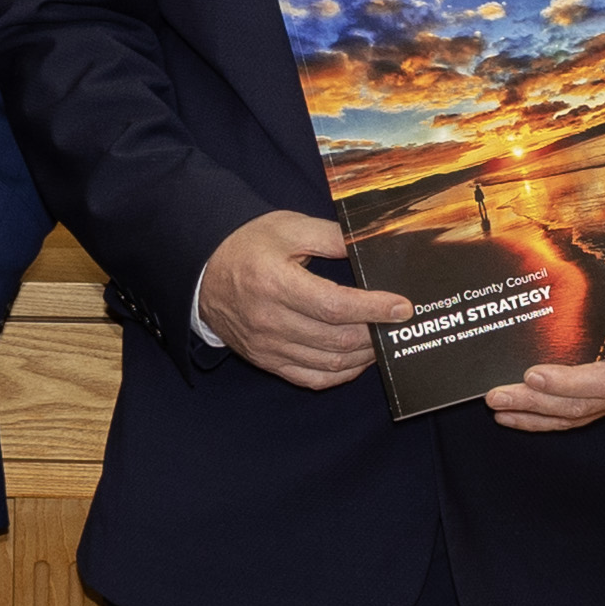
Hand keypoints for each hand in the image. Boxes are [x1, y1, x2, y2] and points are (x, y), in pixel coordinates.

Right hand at [196, 209, 409, 391]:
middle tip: (397, 322)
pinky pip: (312, 378)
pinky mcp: (267, 361)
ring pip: (330, 363)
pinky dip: (341, 373)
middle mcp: (270, 321)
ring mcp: (267, 347)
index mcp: (274, 283)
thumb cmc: (247, 244)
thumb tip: (370, 247)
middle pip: (337, 339)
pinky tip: (358, 358)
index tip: (402, 306)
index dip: (373, 309)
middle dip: (376, 333)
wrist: (202, 272)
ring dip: (364, 354)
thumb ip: (332, 236)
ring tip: (383, 338)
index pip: (334, 306)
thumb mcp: (288, 227)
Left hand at [486, 335, 604, 431]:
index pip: (601, 382)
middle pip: (578, 405)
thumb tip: (572, 257)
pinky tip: (513, 417)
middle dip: (533, 402)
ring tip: (498, 409)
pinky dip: (540, 421)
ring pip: (571, 417)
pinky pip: (572, 420)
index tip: (532, 374)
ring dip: (530, 416)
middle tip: (496, 396)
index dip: (566, 382)